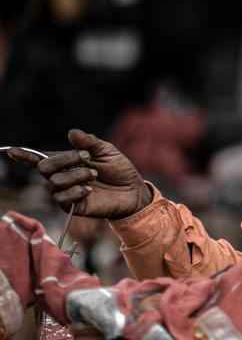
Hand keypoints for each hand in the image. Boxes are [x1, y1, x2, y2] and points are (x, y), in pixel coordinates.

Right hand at [8, 129, 152, 219]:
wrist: (133, 190)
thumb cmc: (119, 169)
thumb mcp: (107, 151)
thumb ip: (89, 142)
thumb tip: (72, 133)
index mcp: (66, 161)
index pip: (40, 158)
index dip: (24, 155)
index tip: (11, 151)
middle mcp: (61, 176)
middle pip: (45, 167)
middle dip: (66, 159)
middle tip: (88, 159)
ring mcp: (65, 192)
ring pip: (55, 181)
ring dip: (78, 175)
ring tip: (95, 175)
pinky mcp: (71, 206)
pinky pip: (62, 198)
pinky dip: (76, 191)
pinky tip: (89, 190)